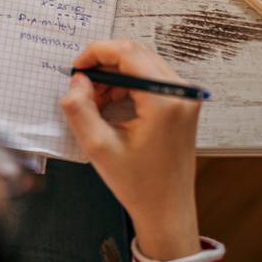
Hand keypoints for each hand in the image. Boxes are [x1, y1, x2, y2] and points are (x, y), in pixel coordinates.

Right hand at [60, 41, 202, 261]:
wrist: (167, 209)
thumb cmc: (138, 184)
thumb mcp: (98, 147)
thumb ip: (80, 108)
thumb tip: (77, 80)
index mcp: (164, 100)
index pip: (127, 53)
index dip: (96, 53)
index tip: (76, 68)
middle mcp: (180, 92)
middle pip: (136, 53)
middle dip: (103, 65)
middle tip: (82, 87)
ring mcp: (185, 96)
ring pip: (142, 63)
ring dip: (114, 74)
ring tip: (95, 101)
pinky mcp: (182, 102)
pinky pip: (150, 77)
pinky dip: (127, 83)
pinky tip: (111, 104)